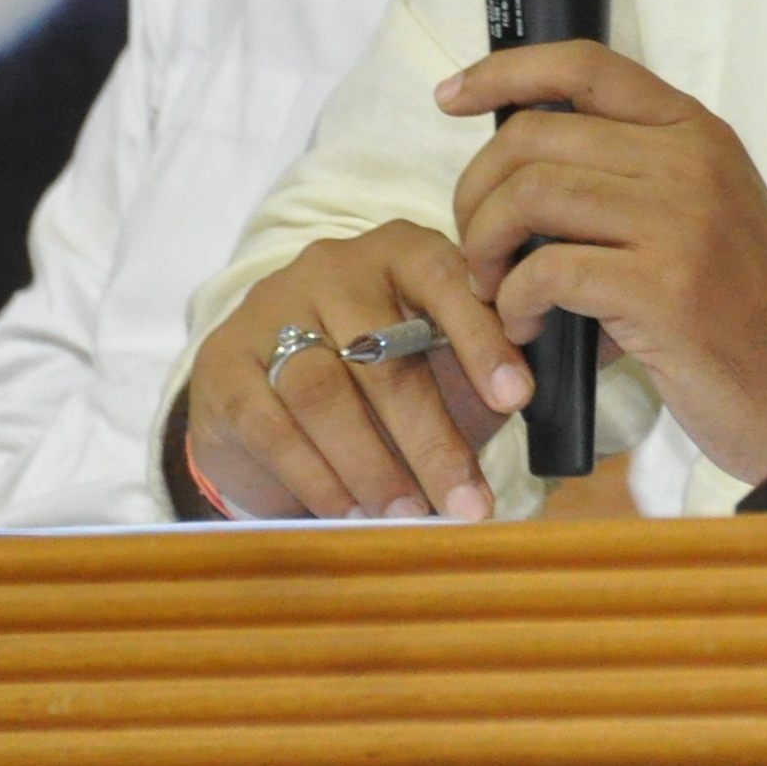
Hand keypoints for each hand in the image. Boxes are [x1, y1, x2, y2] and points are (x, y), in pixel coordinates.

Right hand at [184, 223, 528, 520]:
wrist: (273, 395)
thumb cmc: (384, 377)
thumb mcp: (441, 362)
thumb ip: (482, 369)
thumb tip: (543, 401)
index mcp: (401, 250)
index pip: (446, 280)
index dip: (481, 340)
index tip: (516, 399)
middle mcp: (332, 267)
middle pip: (385, 356)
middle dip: (432, 438)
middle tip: (468, 501)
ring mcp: (269, 312)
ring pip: (325, 393)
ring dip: (374, 466)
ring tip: (411, 515)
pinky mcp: (222, 365)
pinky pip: (274, 427)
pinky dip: (319, 478)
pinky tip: (352, 512)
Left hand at [443, 42, 766, 484]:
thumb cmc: (740, 301)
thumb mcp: (701, 211)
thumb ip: (631, 177)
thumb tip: (520, 172)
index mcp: (697, 132)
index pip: (585, 66)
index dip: (504, 72)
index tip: (451, 98)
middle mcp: (689, 161)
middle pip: (535, 136)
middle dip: (475, 191)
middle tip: (475, 246)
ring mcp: (679, 221)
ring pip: (529, 196)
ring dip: (483, 248)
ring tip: (493, 290)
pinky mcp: (661, 287)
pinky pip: (543, 273)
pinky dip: (511, 303)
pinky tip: (525, 327)